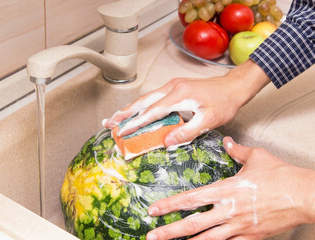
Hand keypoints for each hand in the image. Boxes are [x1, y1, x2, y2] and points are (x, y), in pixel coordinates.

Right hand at [103, 60, 269, 146]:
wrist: (233, 87)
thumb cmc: (224, 103)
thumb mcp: (209, 121)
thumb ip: (187, 131)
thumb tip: (166, 141)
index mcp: (178, 95)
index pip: (151, 112)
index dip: (135, 123)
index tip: (122, 132)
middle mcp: (171, 87)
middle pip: (142, 102)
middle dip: (124, 113)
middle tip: (109, 123)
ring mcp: (172, 85)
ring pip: (146, 98)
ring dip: (130, 108)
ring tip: (116, 118)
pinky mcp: (174, 87)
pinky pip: (153, 97)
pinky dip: (141, 106)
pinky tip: (136, 111)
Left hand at [145, 137, 314, 239]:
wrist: (304, 195)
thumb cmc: (281, 176)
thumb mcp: (256, 157)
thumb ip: (236, 150)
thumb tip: (227, 142)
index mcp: (226, 190)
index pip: (191, 199)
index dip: (170, 205)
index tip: (154, 209)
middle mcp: (228, 210)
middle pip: (193, 224)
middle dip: (170, 231)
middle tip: (152, 236)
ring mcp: (238, 226)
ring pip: (207, 239)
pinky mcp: (250, 237)